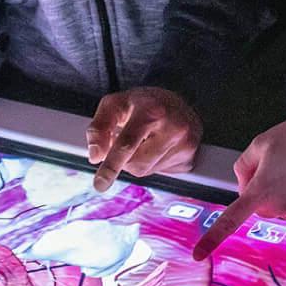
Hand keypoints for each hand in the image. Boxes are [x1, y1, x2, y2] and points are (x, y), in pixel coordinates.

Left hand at [86, 87, 202, 191]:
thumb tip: (95, 155)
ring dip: (138, 161)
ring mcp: (185, 144)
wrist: (179, 102)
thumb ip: (99, 127)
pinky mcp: (190, 158)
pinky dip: (153, 164)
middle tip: (128, 140)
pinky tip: (157, 147)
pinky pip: (161, 174)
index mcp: (151, 111)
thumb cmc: (145, 103)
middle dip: (124, 158)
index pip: (127, 144)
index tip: (101, 183)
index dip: (111, 165)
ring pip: (147, 171)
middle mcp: (173, 127)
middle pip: (136, 163)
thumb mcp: (115, 104)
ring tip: (145, 141)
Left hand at [194, 112, 285, 260]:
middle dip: (265, 192)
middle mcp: (280, 208)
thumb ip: (244, 166)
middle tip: (279, 167)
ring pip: (285, 208)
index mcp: (261, 191)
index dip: (212, 238)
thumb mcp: (261, 143)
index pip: (231, 219)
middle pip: (263, 207)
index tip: (198, 254)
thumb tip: (244, 184)